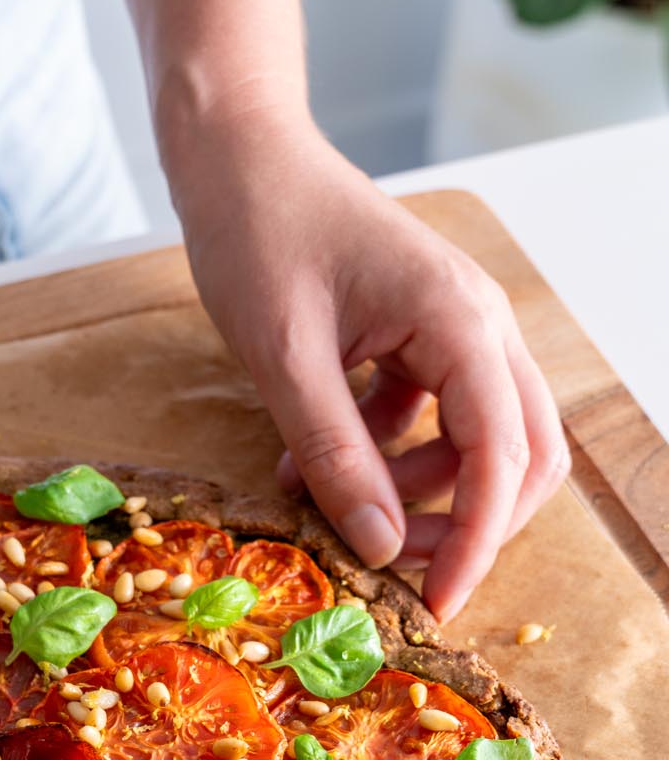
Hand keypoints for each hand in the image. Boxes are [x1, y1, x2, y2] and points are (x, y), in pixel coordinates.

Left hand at [166, 103, 569, 621]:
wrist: (238, 154)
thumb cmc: (258, 234)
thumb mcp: (284, 360)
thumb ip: (336, 456)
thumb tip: (382, 546)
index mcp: (460, 322)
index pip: (503, 456)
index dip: (477, 541)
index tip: (435, 604)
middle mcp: (480, 325)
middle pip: (521, 454)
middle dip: (468, 524)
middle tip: (395, 570)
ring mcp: (455, 328)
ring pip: (480, 441)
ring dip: (419, 492)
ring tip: (325, 502)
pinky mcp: (421, 336)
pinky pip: (431, 418)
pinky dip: (385, 455)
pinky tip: (309, 463)